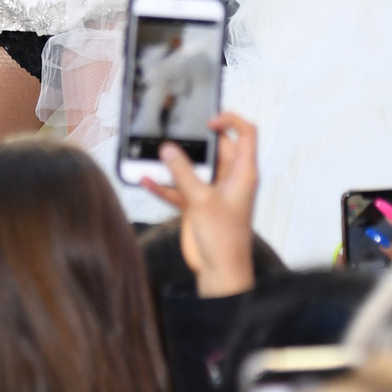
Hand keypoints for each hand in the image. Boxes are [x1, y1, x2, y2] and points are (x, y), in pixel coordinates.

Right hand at [141, 113, 258, 296]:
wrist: (219, 272)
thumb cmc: (225, 239)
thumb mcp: (201, 200)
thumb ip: (183, 173)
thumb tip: (168, 150)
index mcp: (242, 172)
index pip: (245, 134)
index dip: (231, 120)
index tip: (208, 120)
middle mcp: (229, 178)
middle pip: (215, 148)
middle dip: (195, 140)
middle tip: (175, 132)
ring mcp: (212, 191)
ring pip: (193, 167)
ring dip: (174, 163)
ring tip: (154, 154)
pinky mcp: (197, 204)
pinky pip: (179, 188)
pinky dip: (164, 184)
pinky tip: (146, 180)